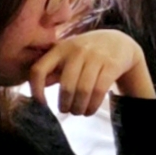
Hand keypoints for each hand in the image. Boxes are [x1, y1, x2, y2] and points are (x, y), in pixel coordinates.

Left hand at [28, 29, 154, 112]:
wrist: (119, 42)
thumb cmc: (87, 53)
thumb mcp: (67, 56)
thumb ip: (52, 71)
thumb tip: (36, 92)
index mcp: (60, 49)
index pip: (39, 70)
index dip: (36, 89)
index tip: (41, 103)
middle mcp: (77, 50)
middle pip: (66, 86)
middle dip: (65, 104)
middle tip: (66, 111)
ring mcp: (96, 56)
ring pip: (83, 90)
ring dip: (79, 107)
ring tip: (79, 112)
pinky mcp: (112, 64)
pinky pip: (99, 90)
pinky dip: (93, 105)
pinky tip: (90, 110)